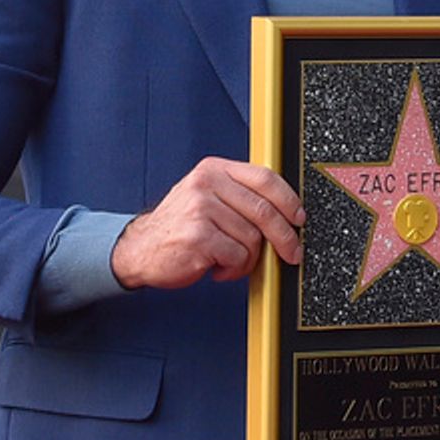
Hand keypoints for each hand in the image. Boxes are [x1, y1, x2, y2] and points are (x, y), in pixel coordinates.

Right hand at [110, 157, 303, 289]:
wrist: (140, 249)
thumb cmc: (179, 227)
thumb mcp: (206, 197)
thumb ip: (239, 196)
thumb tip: (286, 213)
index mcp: (214, 170)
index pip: (265, 178)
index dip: (289, 200)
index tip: (299, 219)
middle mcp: (207, 184)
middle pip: (265, 210)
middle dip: (285, 238)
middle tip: (292, 254)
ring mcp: (201, 209)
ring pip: (252, 239)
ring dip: (248, 259)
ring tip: (228, 259)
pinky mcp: (198, 237)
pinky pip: (237, 257)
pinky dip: (233, 270)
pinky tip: (216, 266)